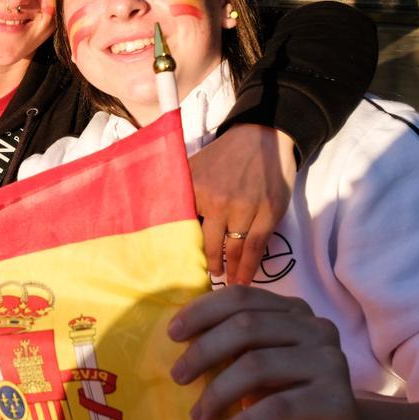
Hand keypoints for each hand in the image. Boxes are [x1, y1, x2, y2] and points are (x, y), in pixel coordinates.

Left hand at [168, 285, 365, 419]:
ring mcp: (331, 361)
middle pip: (247, 326)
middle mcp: (316, 328)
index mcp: (294, 312)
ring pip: (258, 365)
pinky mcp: (337, 400)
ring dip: (218, 392)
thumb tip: (179, 341)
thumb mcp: (256, 370)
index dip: (203, 312)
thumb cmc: (288, 401)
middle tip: (177, 377)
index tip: (172, 335)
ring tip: (198, 416)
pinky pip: (279, 407)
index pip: (242, 297)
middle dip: (204, 351)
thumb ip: (231, 349)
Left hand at [189, 124, 296, 282]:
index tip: (178, 269)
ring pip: (234, 249)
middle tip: (206, 279)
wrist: (262, 137)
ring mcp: (245, 208)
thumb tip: (150, 214)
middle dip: (207, 266)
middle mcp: (218, 201)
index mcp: (195, 190)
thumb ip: (175, 189)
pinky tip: (243, 279)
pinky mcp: (268, 212)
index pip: (184, 229)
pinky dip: (249, 267)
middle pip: (209, 245)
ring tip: (226, 283)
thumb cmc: (223, 156)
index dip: (181, 251)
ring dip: (230, 271)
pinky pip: (256, 246)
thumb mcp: (192, 167)